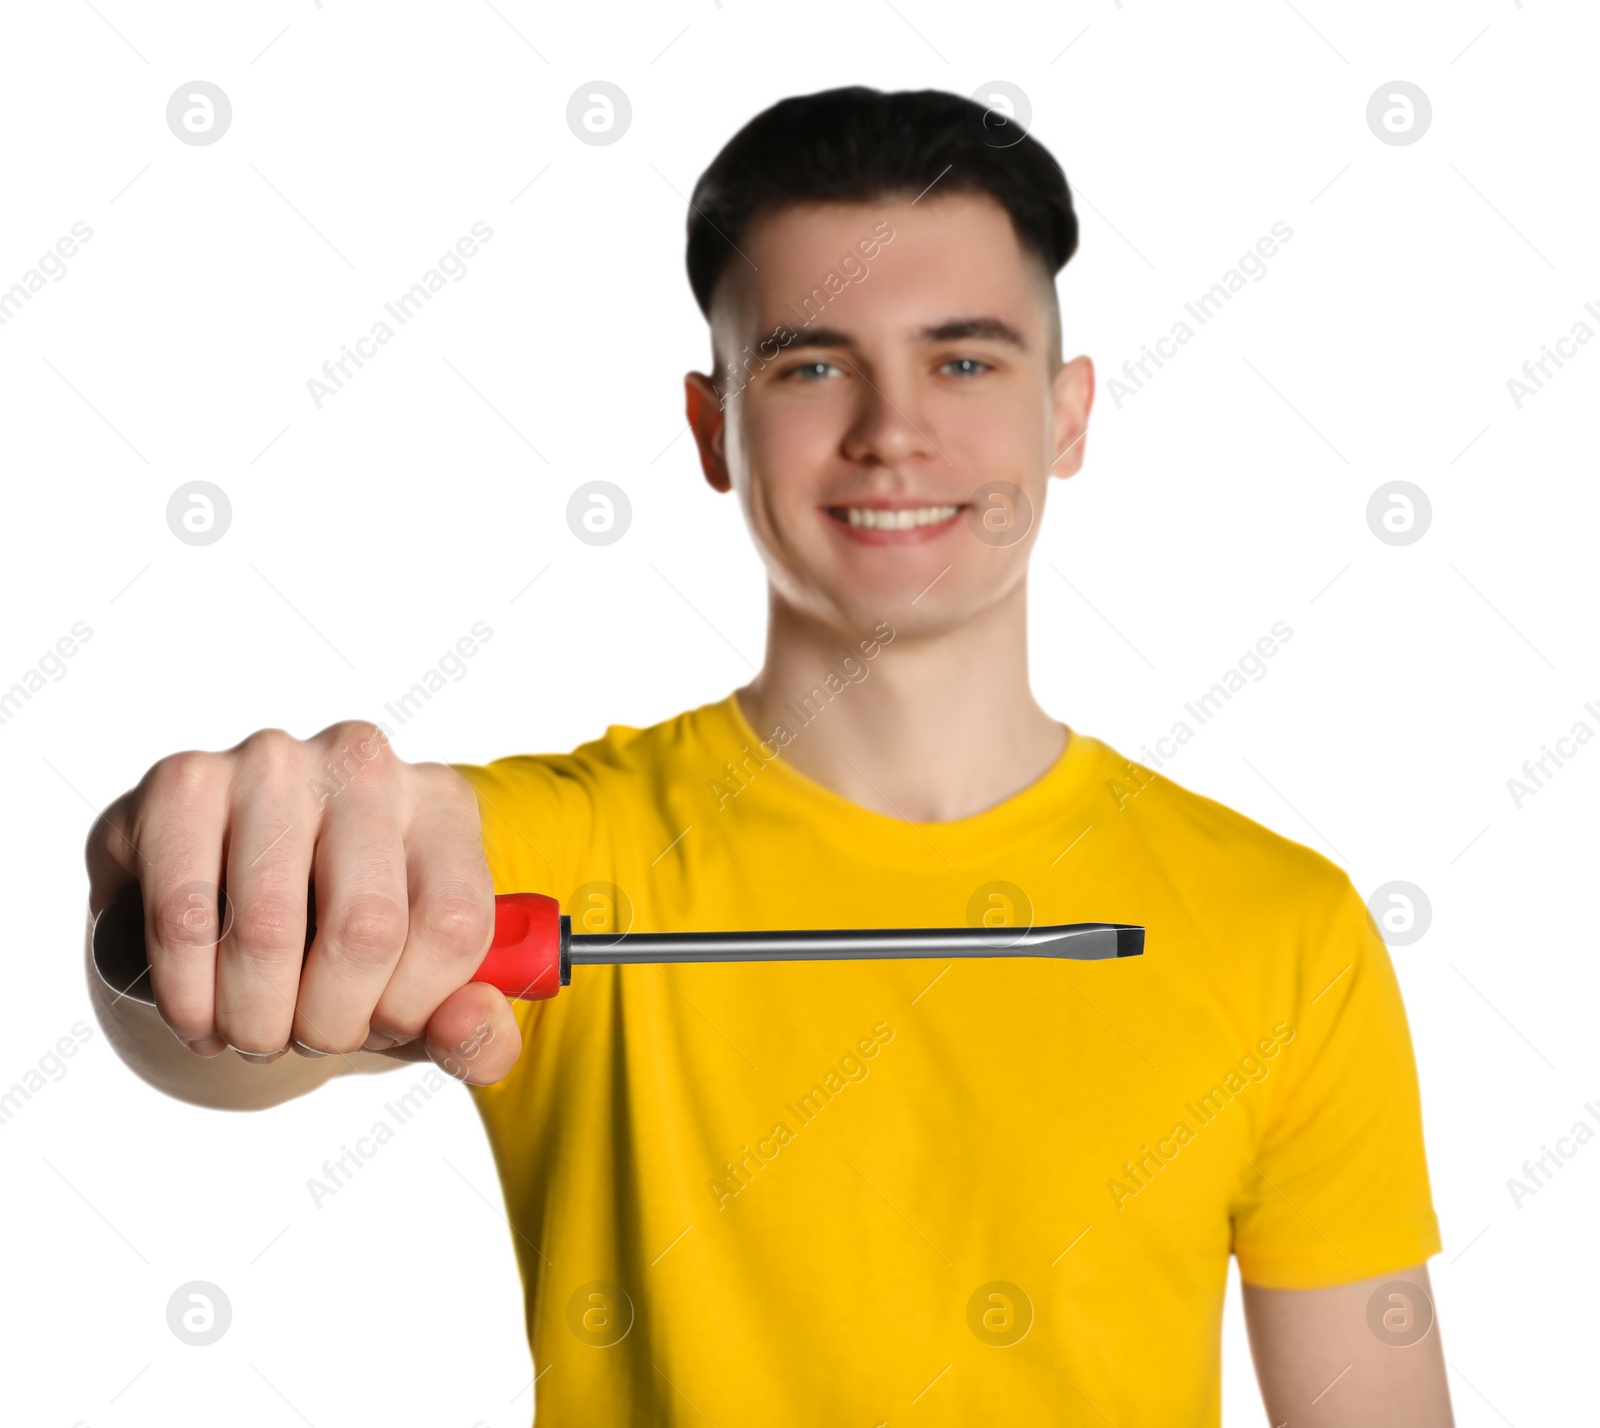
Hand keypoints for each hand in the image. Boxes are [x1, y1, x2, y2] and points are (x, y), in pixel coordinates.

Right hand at [85, 721, 520, 1082]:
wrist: (232, 892)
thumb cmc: (348, 945)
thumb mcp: (424, 992)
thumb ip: (475, 1033)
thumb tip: (467, 1027)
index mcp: (444, 806)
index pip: (454, 923)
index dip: (411, 1008)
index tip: (379, 1025)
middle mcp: (365, 764)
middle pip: (365, 930)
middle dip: (328, 1024)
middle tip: (306, 1039)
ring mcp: (271, 764)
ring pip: (266, 932)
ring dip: (254, 1020)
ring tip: (253, 1029)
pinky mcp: (183, 784)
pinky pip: (183, 921)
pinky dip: (188, 998)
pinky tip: (200, 1012)